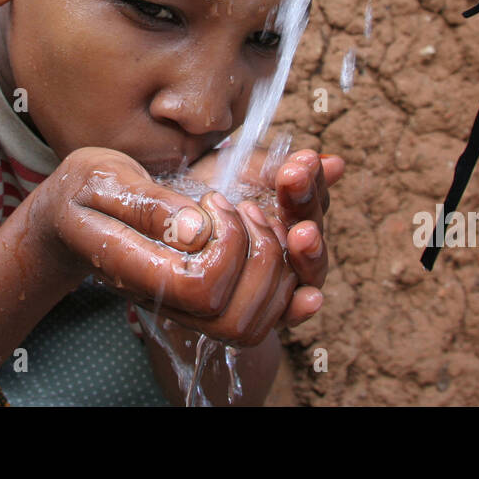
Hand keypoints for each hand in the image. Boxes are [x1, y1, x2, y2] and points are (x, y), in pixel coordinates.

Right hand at [28, 147, 296, 344]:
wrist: (70, 218)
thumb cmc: (83, 193)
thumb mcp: (102, 179)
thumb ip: (148, 205)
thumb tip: (198, 230)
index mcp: (136, 269)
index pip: (201, 287)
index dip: (228, 245)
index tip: (216, 200)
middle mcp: (165, 299)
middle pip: (236, 319)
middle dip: (263, 257)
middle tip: (247, 207)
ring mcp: (187, 304)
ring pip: (255, 323)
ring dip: (279, 268)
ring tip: (260, 217)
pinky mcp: (206, 296)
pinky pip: (258, 315)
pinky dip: (288, 279)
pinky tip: (291, 238)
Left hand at [184, 145, 344, 326]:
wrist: (143, 237)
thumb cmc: (190, 201)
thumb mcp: (227, 176)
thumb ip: (272, 168)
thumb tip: (335, 164)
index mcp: (285, 214)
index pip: (312, 200)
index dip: (312, 183)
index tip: (303, 161)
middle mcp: (286, 250)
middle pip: (314, 233)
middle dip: (306, 205)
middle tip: (293, 179)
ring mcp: (275, 284)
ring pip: (308, 272)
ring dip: (306, 252)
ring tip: (298, 232)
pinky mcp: (254, 316)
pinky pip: (285, 316)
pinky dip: (298, 308)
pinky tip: (309, 299)